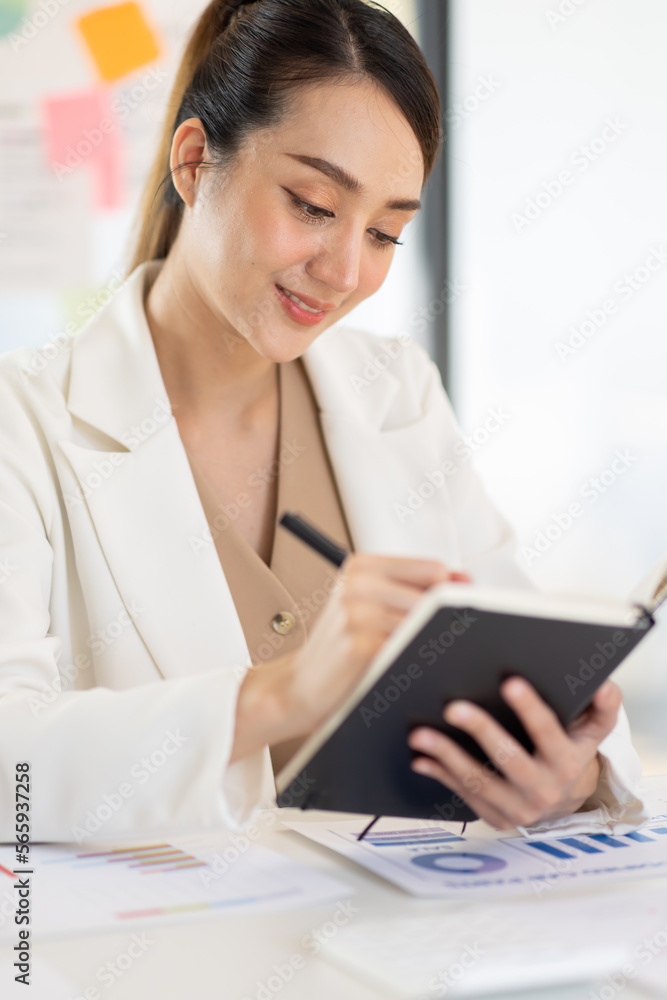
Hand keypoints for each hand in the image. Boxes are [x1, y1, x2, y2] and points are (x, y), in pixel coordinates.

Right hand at [288, 553, 469, 733]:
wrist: (298, 687)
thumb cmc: (341, 648)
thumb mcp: (371, 606)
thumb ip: (414, 589)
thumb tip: (465, 578)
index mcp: (362, 565)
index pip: (433, 569)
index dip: (447, 596)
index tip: (446, 617)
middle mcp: (358, 582)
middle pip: (435, 597)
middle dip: (439, 624)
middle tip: (420, 645)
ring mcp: (357, 611)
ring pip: (426, 624)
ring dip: (427, 645)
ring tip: (404, 658)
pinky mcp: (360, 643)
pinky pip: (411, 649)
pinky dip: (414, 663)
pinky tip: (397, 671)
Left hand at [407, 677, 621, 828]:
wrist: (564, 802)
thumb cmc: (571, 753)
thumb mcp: (591, 733)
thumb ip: (602, 709)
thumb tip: (605, 685)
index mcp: (567, 763)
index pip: (548, 733)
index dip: (530, 708)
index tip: (509, 682)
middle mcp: (544, 789)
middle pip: (509, 759)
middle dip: (481, 731)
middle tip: (453, 707)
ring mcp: (518, 808)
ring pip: (479, 781)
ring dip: (447, 756)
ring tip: (420, 735)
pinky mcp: (496, 818)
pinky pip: (464, 795)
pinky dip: (441, 775)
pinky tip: (421, 758)